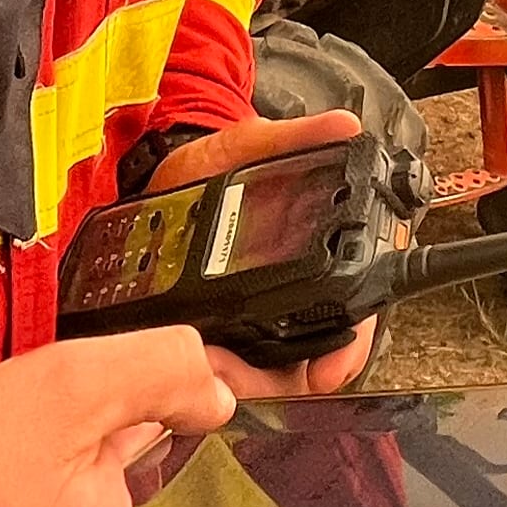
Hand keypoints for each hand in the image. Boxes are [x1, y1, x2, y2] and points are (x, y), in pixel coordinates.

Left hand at [135, 108, 381, 397]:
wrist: (149, 178)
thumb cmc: (204, 163)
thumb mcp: (246, 145)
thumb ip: (293, 137)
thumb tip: (344, 128)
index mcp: (315, 248)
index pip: (357, 305)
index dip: (352, 343)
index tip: (330, 368)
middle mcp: (293, 288)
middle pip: (316, 353)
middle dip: (294, 376)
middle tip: (263, 375)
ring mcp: (255, 313)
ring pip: (274, 371)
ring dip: (253, 378)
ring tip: (220, 366)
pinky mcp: (218, 328)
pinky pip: (235, 369)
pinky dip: (224, 376)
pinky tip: (203, 366)